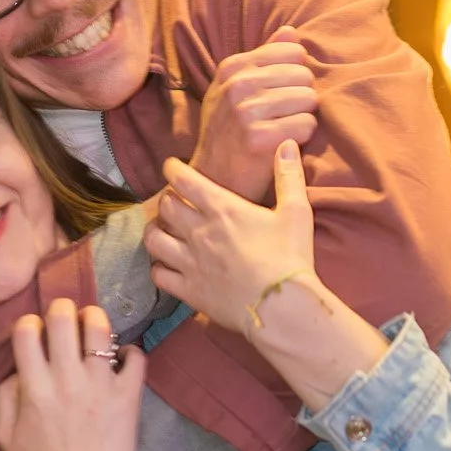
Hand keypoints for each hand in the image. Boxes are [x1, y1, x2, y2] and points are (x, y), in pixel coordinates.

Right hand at [0, 300, 144, 450]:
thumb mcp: (6, 436)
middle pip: (62, 318)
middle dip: (62, 309)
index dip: (29, 323)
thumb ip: (5, 396)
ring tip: (94, 326)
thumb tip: (18, 367)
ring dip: (94, 319)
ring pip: (100, 328)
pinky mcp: (129, 397)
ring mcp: (100, 387)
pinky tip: (121, 359)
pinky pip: (135, 357)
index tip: (35, 331)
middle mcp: (67, 382)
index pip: (26, 331)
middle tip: (66, 317)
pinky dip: (130, 351)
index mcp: (34, 390)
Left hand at [144, 140, 317, 337]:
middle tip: (175, 200)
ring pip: (154, 239)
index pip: (184, 180)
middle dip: (167, 199)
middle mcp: (199, 232)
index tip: (171, 166)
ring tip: (162, 230)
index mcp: (223, 209)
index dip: (172, 169)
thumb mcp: (296, 212)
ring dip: (155, 231)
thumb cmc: (291, 257)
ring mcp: (190, 263)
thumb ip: (289, 176)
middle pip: (166, 206)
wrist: (281, 306)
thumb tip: (287, 144)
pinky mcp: (189, 291)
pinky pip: (159, 276)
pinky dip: (158, 268)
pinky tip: (166, 266)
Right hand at [190, 25, 318, 201]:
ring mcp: (246, 111)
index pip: (291, 51)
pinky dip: (304, 137)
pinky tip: (286, 144)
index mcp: (232, 68)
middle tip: (283, 116)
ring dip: (304, 117)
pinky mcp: (260, 138)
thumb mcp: (235, 89)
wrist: (214, 180)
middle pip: (304, 75)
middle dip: (302, 96)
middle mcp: (237, 85)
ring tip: (284, 129)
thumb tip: (291, 30)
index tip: (281, 94)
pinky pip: (308, 125)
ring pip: (309, 99)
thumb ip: (265, 57)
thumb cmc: (230, 132)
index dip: (295, 74)